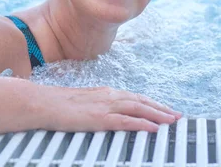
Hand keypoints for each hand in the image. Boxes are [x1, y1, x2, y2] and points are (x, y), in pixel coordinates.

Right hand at [39, 86, 181, 131]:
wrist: (43, 102)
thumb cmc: (59, 104)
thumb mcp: (84, 103)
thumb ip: (98, 106)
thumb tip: (109, 113)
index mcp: (106, 93)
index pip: (135, 97)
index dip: (152, 103)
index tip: (166, 109)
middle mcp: (109, 96)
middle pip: (141, 101)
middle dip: (161, 108)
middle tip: (178, 116)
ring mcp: (104, 106)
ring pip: (138, 108)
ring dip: (157, 114)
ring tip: (172, 121)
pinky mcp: (99, 118)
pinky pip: (125, 121)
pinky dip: (141, 123)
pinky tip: (153, 128)